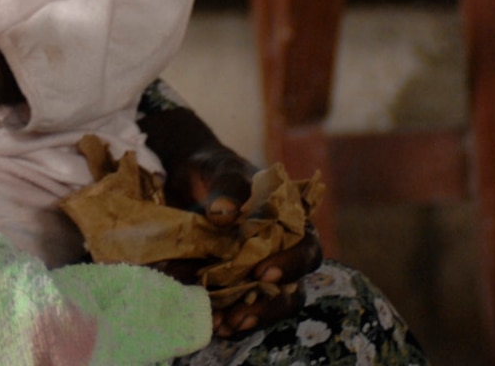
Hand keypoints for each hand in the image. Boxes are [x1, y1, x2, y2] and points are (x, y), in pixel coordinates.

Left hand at [140, 102, 319, 338]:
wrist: (188, 178)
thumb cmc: (216, 170)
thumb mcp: (221, 169)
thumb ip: (228, 187)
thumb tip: (225, 216)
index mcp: (291, 221)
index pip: (307, 247)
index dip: (291, 264)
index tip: (264, 272)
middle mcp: (282, 251)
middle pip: (294, 288)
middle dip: (270, 306)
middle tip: (240, 315)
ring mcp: (260, 270)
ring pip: (270, 304)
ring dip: (250, 317)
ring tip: (224, 325)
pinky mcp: (236, 282)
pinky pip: (241, 304)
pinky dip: (229, 315)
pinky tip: (213, 324)